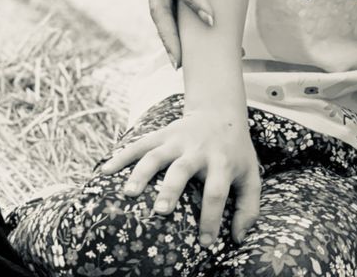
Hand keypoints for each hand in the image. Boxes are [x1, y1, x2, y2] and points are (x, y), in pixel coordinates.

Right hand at [100, 109, 259, 245]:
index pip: (217, 191)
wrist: (221, 113)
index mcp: (222, 162)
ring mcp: (178, 140)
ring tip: (129, 193)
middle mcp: (199, 150)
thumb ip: (248, 207)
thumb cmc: (235, 153)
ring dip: (142, 172)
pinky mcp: (162, 133)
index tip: (204, 243)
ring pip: (157, 154)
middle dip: (171, 189)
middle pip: (183, 169)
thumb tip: (239, 239)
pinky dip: (122, 156)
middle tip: (161, 211)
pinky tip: (105, 171)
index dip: (212, 217)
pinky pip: (139, 143)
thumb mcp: (251, 176)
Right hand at [142, 0, 213, 66]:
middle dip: (169, 36)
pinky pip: (161, 2)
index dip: (194, 2)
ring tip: (178, 62)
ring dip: (166, 34)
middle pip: (157, 5)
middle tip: (180, 64)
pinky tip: (179, 40)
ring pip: (156, 7)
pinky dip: (168, 22)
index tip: (212, 19)